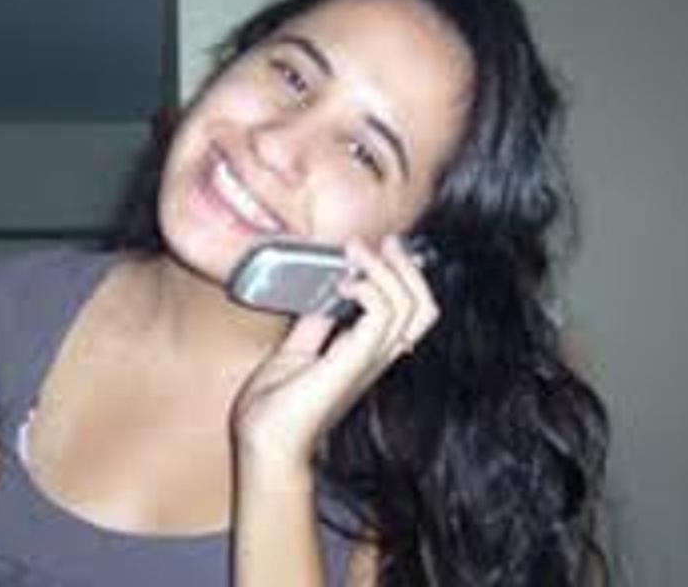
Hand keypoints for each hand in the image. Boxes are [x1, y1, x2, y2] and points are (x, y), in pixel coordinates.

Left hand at [229, 235, 440, 476]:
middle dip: (407, 267)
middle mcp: (375, 357)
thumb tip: (321, 298)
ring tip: (356, 255)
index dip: (403, 275)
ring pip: (411, 306)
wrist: (263, 443)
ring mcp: (368, 361)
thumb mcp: (296, 353)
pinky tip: (346, 283)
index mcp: (366, 354)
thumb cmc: (275, 410)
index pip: (410, 311)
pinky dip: (369, 288)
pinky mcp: (352, 362)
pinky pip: (383, 316)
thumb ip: (314, 327)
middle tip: (381, 244)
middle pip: (423, 307)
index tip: (378, 248)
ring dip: (385, 269)